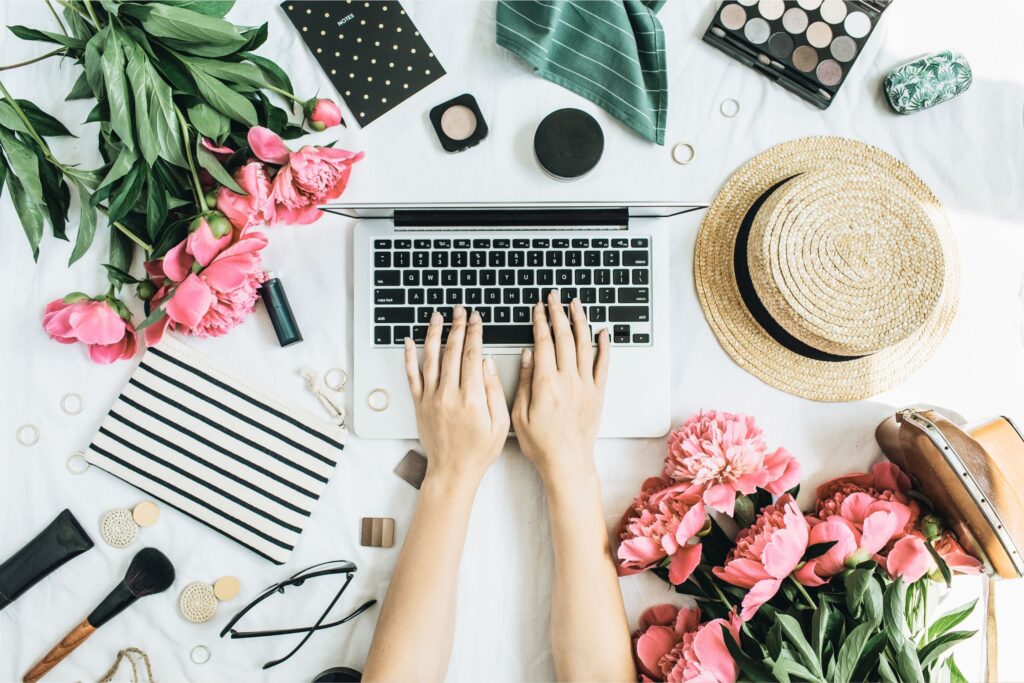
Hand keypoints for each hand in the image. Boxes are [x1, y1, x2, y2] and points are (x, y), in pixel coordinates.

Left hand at [404, 305, 509, 483]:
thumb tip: (487, 362)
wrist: (452, 471)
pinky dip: (409, 357)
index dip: (474, 333)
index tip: (476, 319)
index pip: (472, 355)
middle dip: (457, 327)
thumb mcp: (500, 424)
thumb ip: (493, 390)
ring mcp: (431, 398)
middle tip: (459, 311)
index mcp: (471, 398)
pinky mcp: (419, 404)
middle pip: (451, 352)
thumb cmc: (479, 451)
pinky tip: (409, 341)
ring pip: (430, 358)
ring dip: (433, 334)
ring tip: (437, 316)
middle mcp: (448, 395)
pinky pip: (412, 376)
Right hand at [512, 290, 609, 484]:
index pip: (543, 342)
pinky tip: (602, 332)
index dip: (540, 321)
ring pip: (584, 345)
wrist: (568, 462)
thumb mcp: (519, 414)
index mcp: (546, 384)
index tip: (537, 308)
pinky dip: (603, 346)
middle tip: (554, 297)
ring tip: (575, 304)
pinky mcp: (597, 393)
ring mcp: (585, 385)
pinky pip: (603, 364)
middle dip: (558, 313)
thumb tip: (528, 354)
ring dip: (579, 321)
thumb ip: (525, 381)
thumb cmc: (541, 443)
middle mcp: (568, 380)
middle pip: (564, 337)